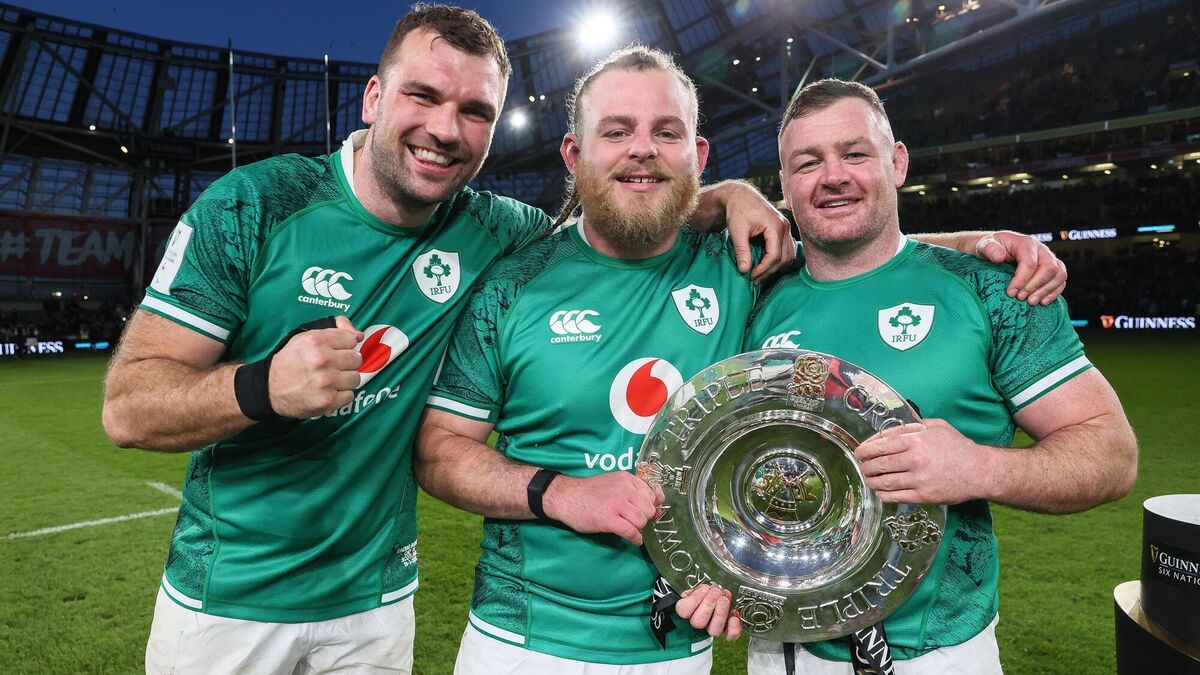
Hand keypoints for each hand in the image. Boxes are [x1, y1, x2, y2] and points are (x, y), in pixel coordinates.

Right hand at [267, 315, 363, 417]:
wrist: (269, 388)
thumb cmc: (291, 360)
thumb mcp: (307, 336)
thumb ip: (337, 328)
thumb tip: (359, 336)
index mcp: (317, 340)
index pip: (351, 339)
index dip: (345, 346)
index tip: (335, 351)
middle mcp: (322, 360)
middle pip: (356, 359)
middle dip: (347, 362)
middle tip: (333, 366)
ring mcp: (326, 382)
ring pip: (355, 378)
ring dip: (345, 379)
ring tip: (331, 379)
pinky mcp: (327, 401)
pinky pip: (349, 396)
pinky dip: (341, 395)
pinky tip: (328, 391)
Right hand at [543, 471, 661, 544]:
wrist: (566, 497)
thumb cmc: (589, 492)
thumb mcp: (614, 483)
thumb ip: (633, 490)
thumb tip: (658, 503)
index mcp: (626, 479)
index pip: (651, 493)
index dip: (651, 505)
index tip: (646, 511)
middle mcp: (624, 489)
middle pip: (649, 509)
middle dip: (644, 518)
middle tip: (635, 521)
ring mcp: (616, 504)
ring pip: (642, 521)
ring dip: (639, 528)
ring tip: (631, 529)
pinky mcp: (608, 519)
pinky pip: (631, 532)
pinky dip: (635, 538)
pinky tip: (633, 540)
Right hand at [675, 583, 742, 640]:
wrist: (719, 600)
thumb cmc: (707, 594)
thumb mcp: (700, 588)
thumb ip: (701, 589)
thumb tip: (707, 589)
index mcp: (688, 610)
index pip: (683, 611)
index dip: (694, 600)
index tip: (703, 589)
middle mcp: (699, 622)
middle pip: (698, 622)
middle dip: (708, 605)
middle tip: (716, 592)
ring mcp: (712, 628)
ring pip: (713, 630)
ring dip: (720, 614)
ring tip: (724, 600)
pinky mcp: (726, 632)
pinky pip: (729, 636)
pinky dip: (733, 628)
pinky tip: (734, 617)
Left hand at [721, 183, 795, 283]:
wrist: (741, 195)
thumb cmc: (737, 210)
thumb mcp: (736, 231)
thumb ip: (741, 251)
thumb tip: (744, 270)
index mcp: (775, 226)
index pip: (775, 255)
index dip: (763, 269)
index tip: (751, 276)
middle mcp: (785, 227)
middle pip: (785, 258)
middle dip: (770, 271)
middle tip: (754, 279)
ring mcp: (786, 228)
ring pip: (789, 255)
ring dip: (776, 268)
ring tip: (760, 275)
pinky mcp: (784, 230)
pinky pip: (787, 250)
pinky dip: (779, 260)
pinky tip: (767, 266)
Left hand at [855, 420, 990, 504]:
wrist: (979, 471)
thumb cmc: (958, 446)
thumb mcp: (936, 426)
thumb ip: (913, 426)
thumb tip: (892, 430)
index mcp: (916, 440)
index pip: (881, 445)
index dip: (865, 449)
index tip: (859, 452)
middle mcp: (915, 459)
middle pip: (879, 464)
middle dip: (865, 466)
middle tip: (862, 466)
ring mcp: (918, 480)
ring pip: (884, 482)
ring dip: (871, 481)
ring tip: (868, 479)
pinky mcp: (923, 496)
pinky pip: (895, 496)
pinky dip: (883, 494)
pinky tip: (880, 491)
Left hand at [975, 230, 1067, 304]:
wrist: (997, 248)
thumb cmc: (991, 247)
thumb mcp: (984, 245)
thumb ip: (989, 248)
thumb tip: (999, 257)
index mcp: (1026, 243)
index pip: (1030, 262)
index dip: (1021, 280)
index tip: (1010, 293)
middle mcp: (1042, 250)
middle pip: (1049, 268)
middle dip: (1035, 286)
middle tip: (1020, 298)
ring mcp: (1049, 259)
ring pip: (1059, 274)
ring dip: (1047, 291)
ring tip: (1031, 302)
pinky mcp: (1053, 269)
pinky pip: (1061, 281)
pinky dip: (1054, 292)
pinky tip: (1042, 302)